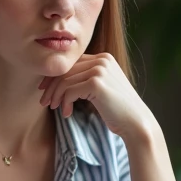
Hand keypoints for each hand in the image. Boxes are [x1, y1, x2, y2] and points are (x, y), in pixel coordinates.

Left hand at [39, 53, 156, 142]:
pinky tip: (67, 113)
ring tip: (54, 108)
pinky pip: (69, 91)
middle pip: (66, 70)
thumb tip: (57, 80)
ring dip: (56, 97)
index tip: (45, 90)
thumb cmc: (117, 110)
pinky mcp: (97, 83)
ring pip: (65, 81)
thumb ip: (86, 78)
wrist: (136, 123)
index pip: (71, 63)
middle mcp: (102, 60)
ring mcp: (100, 70)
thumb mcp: (102, 88)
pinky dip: (65, 103)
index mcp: (103, 58)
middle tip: (44, 102)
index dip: (55, 76)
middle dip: (51, 87)